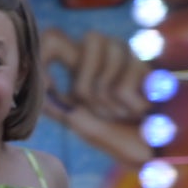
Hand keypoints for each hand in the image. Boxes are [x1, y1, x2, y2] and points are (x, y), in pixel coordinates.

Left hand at [41, 27, 152, 165]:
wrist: (154, 149)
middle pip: (83, 43)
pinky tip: (139, 110)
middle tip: (97, 108)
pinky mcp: (147, 66)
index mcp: (79, 60)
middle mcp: (102, 50)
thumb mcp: (79, 120)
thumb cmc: (116, 133)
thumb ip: (56, 105)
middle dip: (85, 87)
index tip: (49, 87)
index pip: (54, 37)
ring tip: (120, 113)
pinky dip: (129, 108)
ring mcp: (125, 53)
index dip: (45, 56)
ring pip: (100, 74)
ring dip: (108, 105)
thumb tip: (34, 90)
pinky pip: (122, 88)